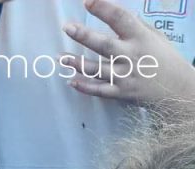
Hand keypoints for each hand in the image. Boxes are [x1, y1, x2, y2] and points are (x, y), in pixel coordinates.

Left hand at [62, 0, 194, 102]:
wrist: (175, 89)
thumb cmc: (164, 58)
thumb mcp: (154, 37)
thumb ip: (135, 27)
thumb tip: (116, 15)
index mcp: (140, 37)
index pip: (120, 18)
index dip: (103, 9)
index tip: (88, 2)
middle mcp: (131, 55)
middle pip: (103, 44)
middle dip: (84, 35)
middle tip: (67, 27)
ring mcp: (124, 76)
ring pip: (97, 69)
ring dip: (77, 63)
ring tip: (61, 57)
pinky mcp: (121, 93)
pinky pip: (99, 90)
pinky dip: (85, 87)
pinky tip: (71, 81)